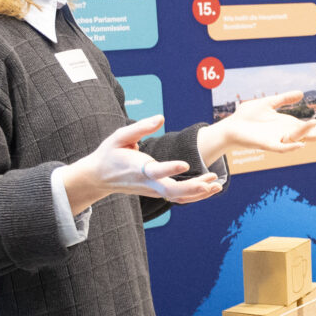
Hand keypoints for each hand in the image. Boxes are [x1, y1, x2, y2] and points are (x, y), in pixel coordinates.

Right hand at [64, 115, 228, 213]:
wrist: (99, 177)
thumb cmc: (110, 153)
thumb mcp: (119, 136)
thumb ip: (140, 127)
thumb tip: (161, 117)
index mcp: (138, 168)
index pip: (156, 171)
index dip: (170, 168)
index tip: (185, 164)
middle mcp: (147, 182)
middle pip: (171, 190)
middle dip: (192, 188)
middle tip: (210, 183)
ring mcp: (153, 190)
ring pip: (177, 197)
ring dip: (198, 193)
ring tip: (216, 184)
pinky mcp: (157, 192)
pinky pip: (178, 197)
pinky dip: (194, 195)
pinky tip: (210, 189)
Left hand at [201, 91, 315, 162]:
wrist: (230, 127)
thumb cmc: (247, 117)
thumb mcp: (269, 103)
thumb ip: (284, 99)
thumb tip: (301, 93)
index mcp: (287, 125)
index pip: (310, 128)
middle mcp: (285, 134)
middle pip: (309, 135)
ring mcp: (277, 140)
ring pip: (297, 138)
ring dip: (307, 133)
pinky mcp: (266, 144)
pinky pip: (281, 148)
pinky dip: (291, 147)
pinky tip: (300, 145)